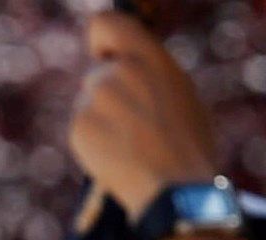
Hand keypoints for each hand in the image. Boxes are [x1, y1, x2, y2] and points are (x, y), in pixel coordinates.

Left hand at [69, 13, 219, 216]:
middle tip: (132, 122)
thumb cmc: (187, 145)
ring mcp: (96, 98)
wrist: (173, 189)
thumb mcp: (180, 93)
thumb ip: (149, 73)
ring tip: (129, 144)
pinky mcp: (79, 126)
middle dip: (107, 93)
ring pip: (88, 102)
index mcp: (149, 57)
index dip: (102, 40)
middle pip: (97, 73)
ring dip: (101, 118)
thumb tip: (128, 66)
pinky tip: (116, 156)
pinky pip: (81, 128)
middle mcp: (119, 71)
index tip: (105, 55)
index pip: (106, 23)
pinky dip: (93, 142)